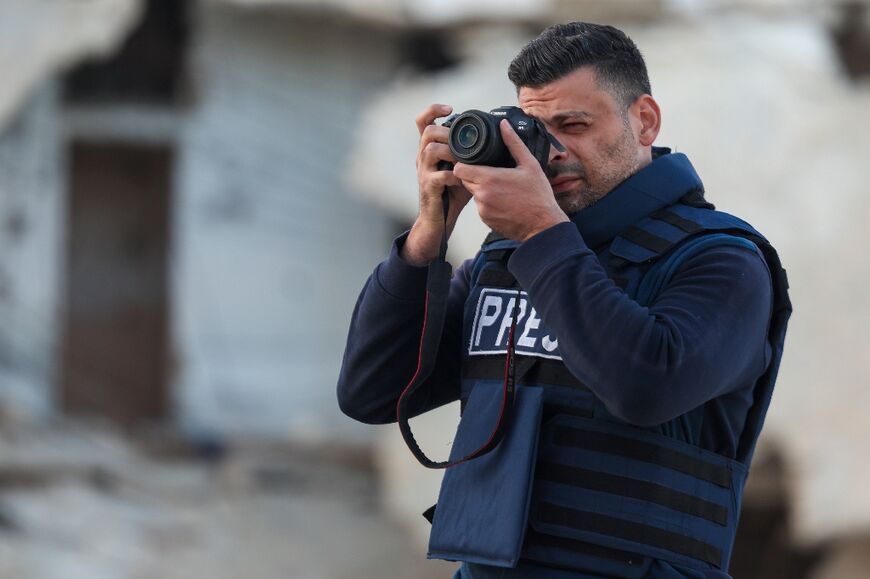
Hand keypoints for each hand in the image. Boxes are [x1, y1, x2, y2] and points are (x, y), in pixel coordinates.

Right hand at [402, 104, 472, 265]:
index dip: (433, 110)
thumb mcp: (463, 167)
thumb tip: (496, 138)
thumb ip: (471, 153)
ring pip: (430, 150)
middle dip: (446, 132)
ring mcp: (423, 172)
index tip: (450, 109)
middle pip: (427, 132)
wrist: (439, 220)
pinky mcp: (428, 187)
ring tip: (464, 159)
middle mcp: (423, 157)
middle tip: (462, 141)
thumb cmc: (453, 193)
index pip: (423, 121)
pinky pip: (438, 176)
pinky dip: (453, 176)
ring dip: (450, 152)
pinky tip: (462, 179)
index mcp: (430, 149)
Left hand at [453, 119, 567, 241]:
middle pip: (464, 180)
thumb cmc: (538, 197)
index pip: (459, 168)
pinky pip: (480, 207)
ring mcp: (482, 209)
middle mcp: (482, 195)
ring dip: (481, 189)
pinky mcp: (485, 220)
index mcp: (489, 179)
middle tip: (490, 173)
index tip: (473, 161)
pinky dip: (487, 203)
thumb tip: (504, 125)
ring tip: (501, 189)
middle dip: (473, 175)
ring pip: (473, 194)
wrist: (543, 226)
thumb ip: (513, 143)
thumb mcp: (530, 165)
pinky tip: (503, 201)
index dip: (464, 163)